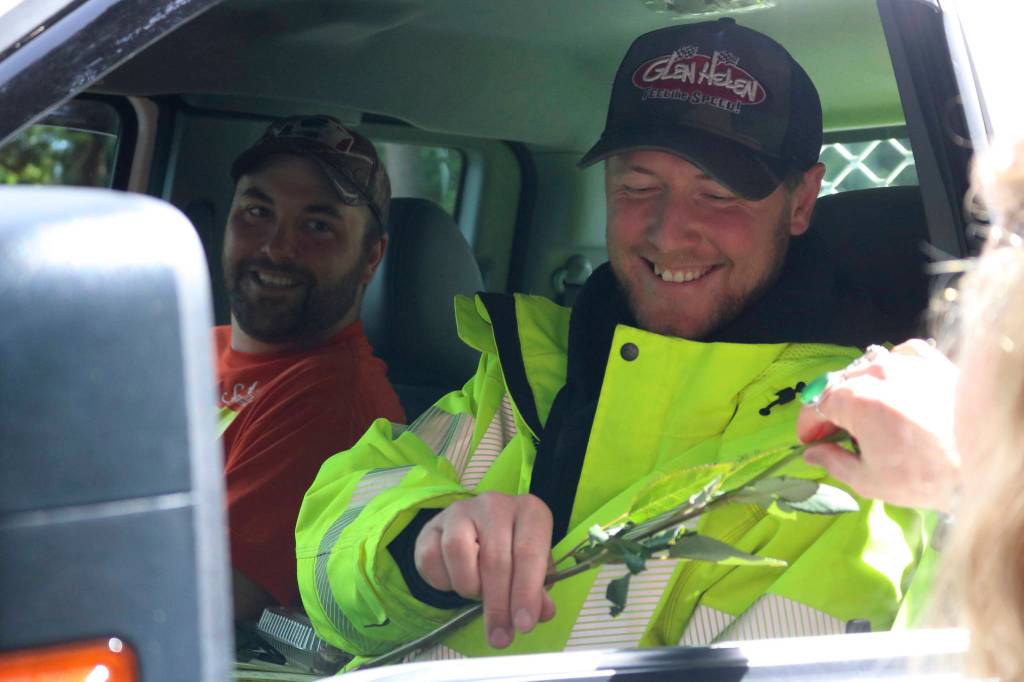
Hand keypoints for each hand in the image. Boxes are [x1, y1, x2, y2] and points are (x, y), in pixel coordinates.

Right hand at [414, 492, 556, 648]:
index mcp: (529, 511)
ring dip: (468, 586)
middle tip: (500, 636)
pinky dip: (443, 581)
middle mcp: (495, 504)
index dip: (526, 592)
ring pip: (458, 553)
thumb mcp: (533, 569)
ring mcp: (460, 511)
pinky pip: (431, 558)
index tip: (524, 625)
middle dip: (497, 605)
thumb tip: (542, 613)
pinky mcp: (432, 525)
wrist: (476, 531)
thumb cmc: (513, 550)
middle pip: (494, 559)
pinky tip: (456, 580)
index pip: (529, 552)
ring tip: (476, 593)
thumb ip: (538, 592)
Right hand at [796, 339, 960, 511]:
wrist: (987, 463)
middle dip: (830, 408)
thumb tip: (813, 453)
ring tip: (866, 409)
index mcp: (854, 401)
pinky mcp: (933, 362)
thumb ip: (833, 463)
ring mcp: (906, 363)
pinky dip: (892, 365)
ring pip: (866, 366)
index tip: (809, 441)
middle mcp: (875, 373)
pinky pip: (901, 354)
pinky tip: (895, 382)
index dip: (808, 426)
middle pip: (837, 383)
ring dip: (858, 386)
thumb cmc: (928, 475)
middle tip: (836, 433)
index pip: (814, 405)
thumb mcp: (870, 480)